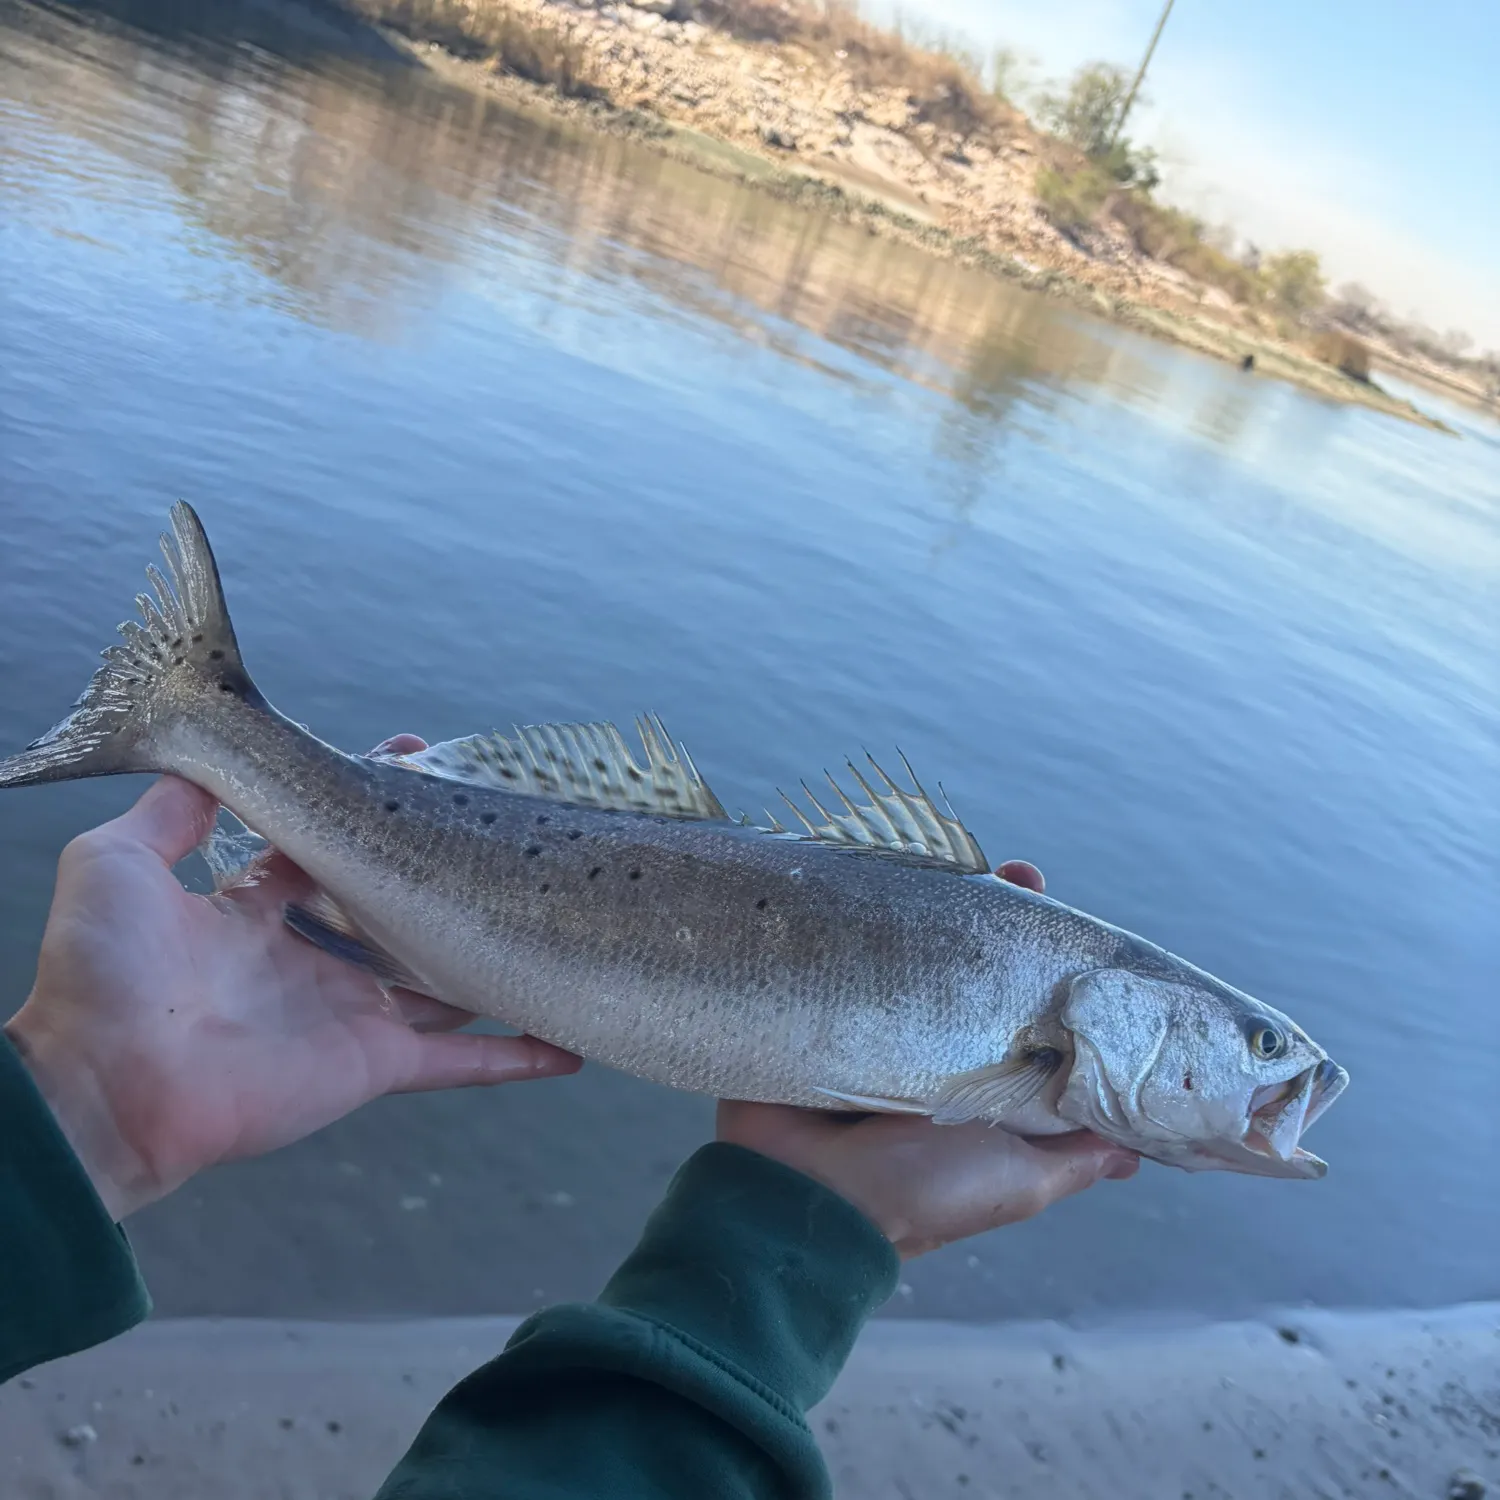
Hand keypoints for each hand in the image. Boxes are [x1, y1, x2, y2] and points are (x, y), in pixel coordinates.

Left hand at [3, 735, 579, 1220]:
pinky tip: (570, 1043)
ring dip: (495, 958)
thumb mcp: (117, 863)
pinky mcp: (374, 1061)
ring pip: (446, 981)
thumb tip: (211, 765)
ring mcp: (350, 1011)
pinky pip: (460, 1060)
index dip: (369, 806)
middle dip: (447, 870)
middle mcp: (313, 957)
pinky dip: (515, 1056)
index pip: (330, 849)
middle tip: (505, 826)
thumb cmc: (101, 975)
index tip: (414, 758)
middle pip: (400, 908)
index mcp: (256, 910)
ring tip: (555, 924)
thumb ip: (170, 811)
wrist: (102, 1087)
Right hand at [717, 857, 1138, 1257]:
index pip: (1029, 1014)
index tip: (1069, 928)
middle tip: (1016, 875)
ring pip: (919, 954)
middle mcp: (935, 1052)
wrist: (806, 1195)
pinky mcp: (829, 1012)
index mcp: (982, 1086)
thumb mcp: (1018, 1182)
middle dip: (999, 920)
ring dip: (940, 905)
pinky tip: (888, 874)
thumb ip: (1073, 1159)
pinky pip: (855, 953)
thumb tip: (1138, 1152)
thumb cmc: (920, 1190)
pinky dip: (869, 919)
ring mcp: (878, 1027)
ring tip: (961, 860)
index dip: (1050, 970)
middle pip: (976, 972)